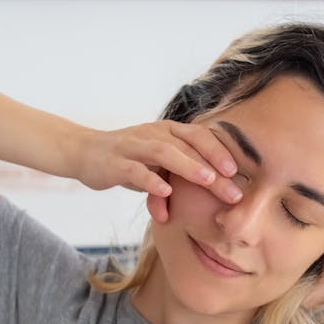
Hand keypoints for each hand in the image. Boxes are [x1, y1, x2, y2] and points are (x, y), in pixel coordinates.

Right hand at [76, 121, 240, 222]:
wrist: (85, 154)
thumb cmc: (130, 161)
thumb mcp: (159, 163)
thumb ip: (183, 172)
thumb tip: (218, 188)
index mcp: (167, 131)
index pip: (199, 136)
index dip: (219, 150)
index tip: (239, 171)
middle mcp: (153, 133)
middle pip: (188, 146)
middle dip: (213, 166)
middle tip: (234, 188)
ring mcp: (133, 146)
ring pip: (163, 152)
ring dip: (188, 166)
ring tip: (208, 180)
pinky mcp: (114, 163)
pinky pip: (135, 170)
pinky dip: (151, 180)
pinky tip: (166, 192)